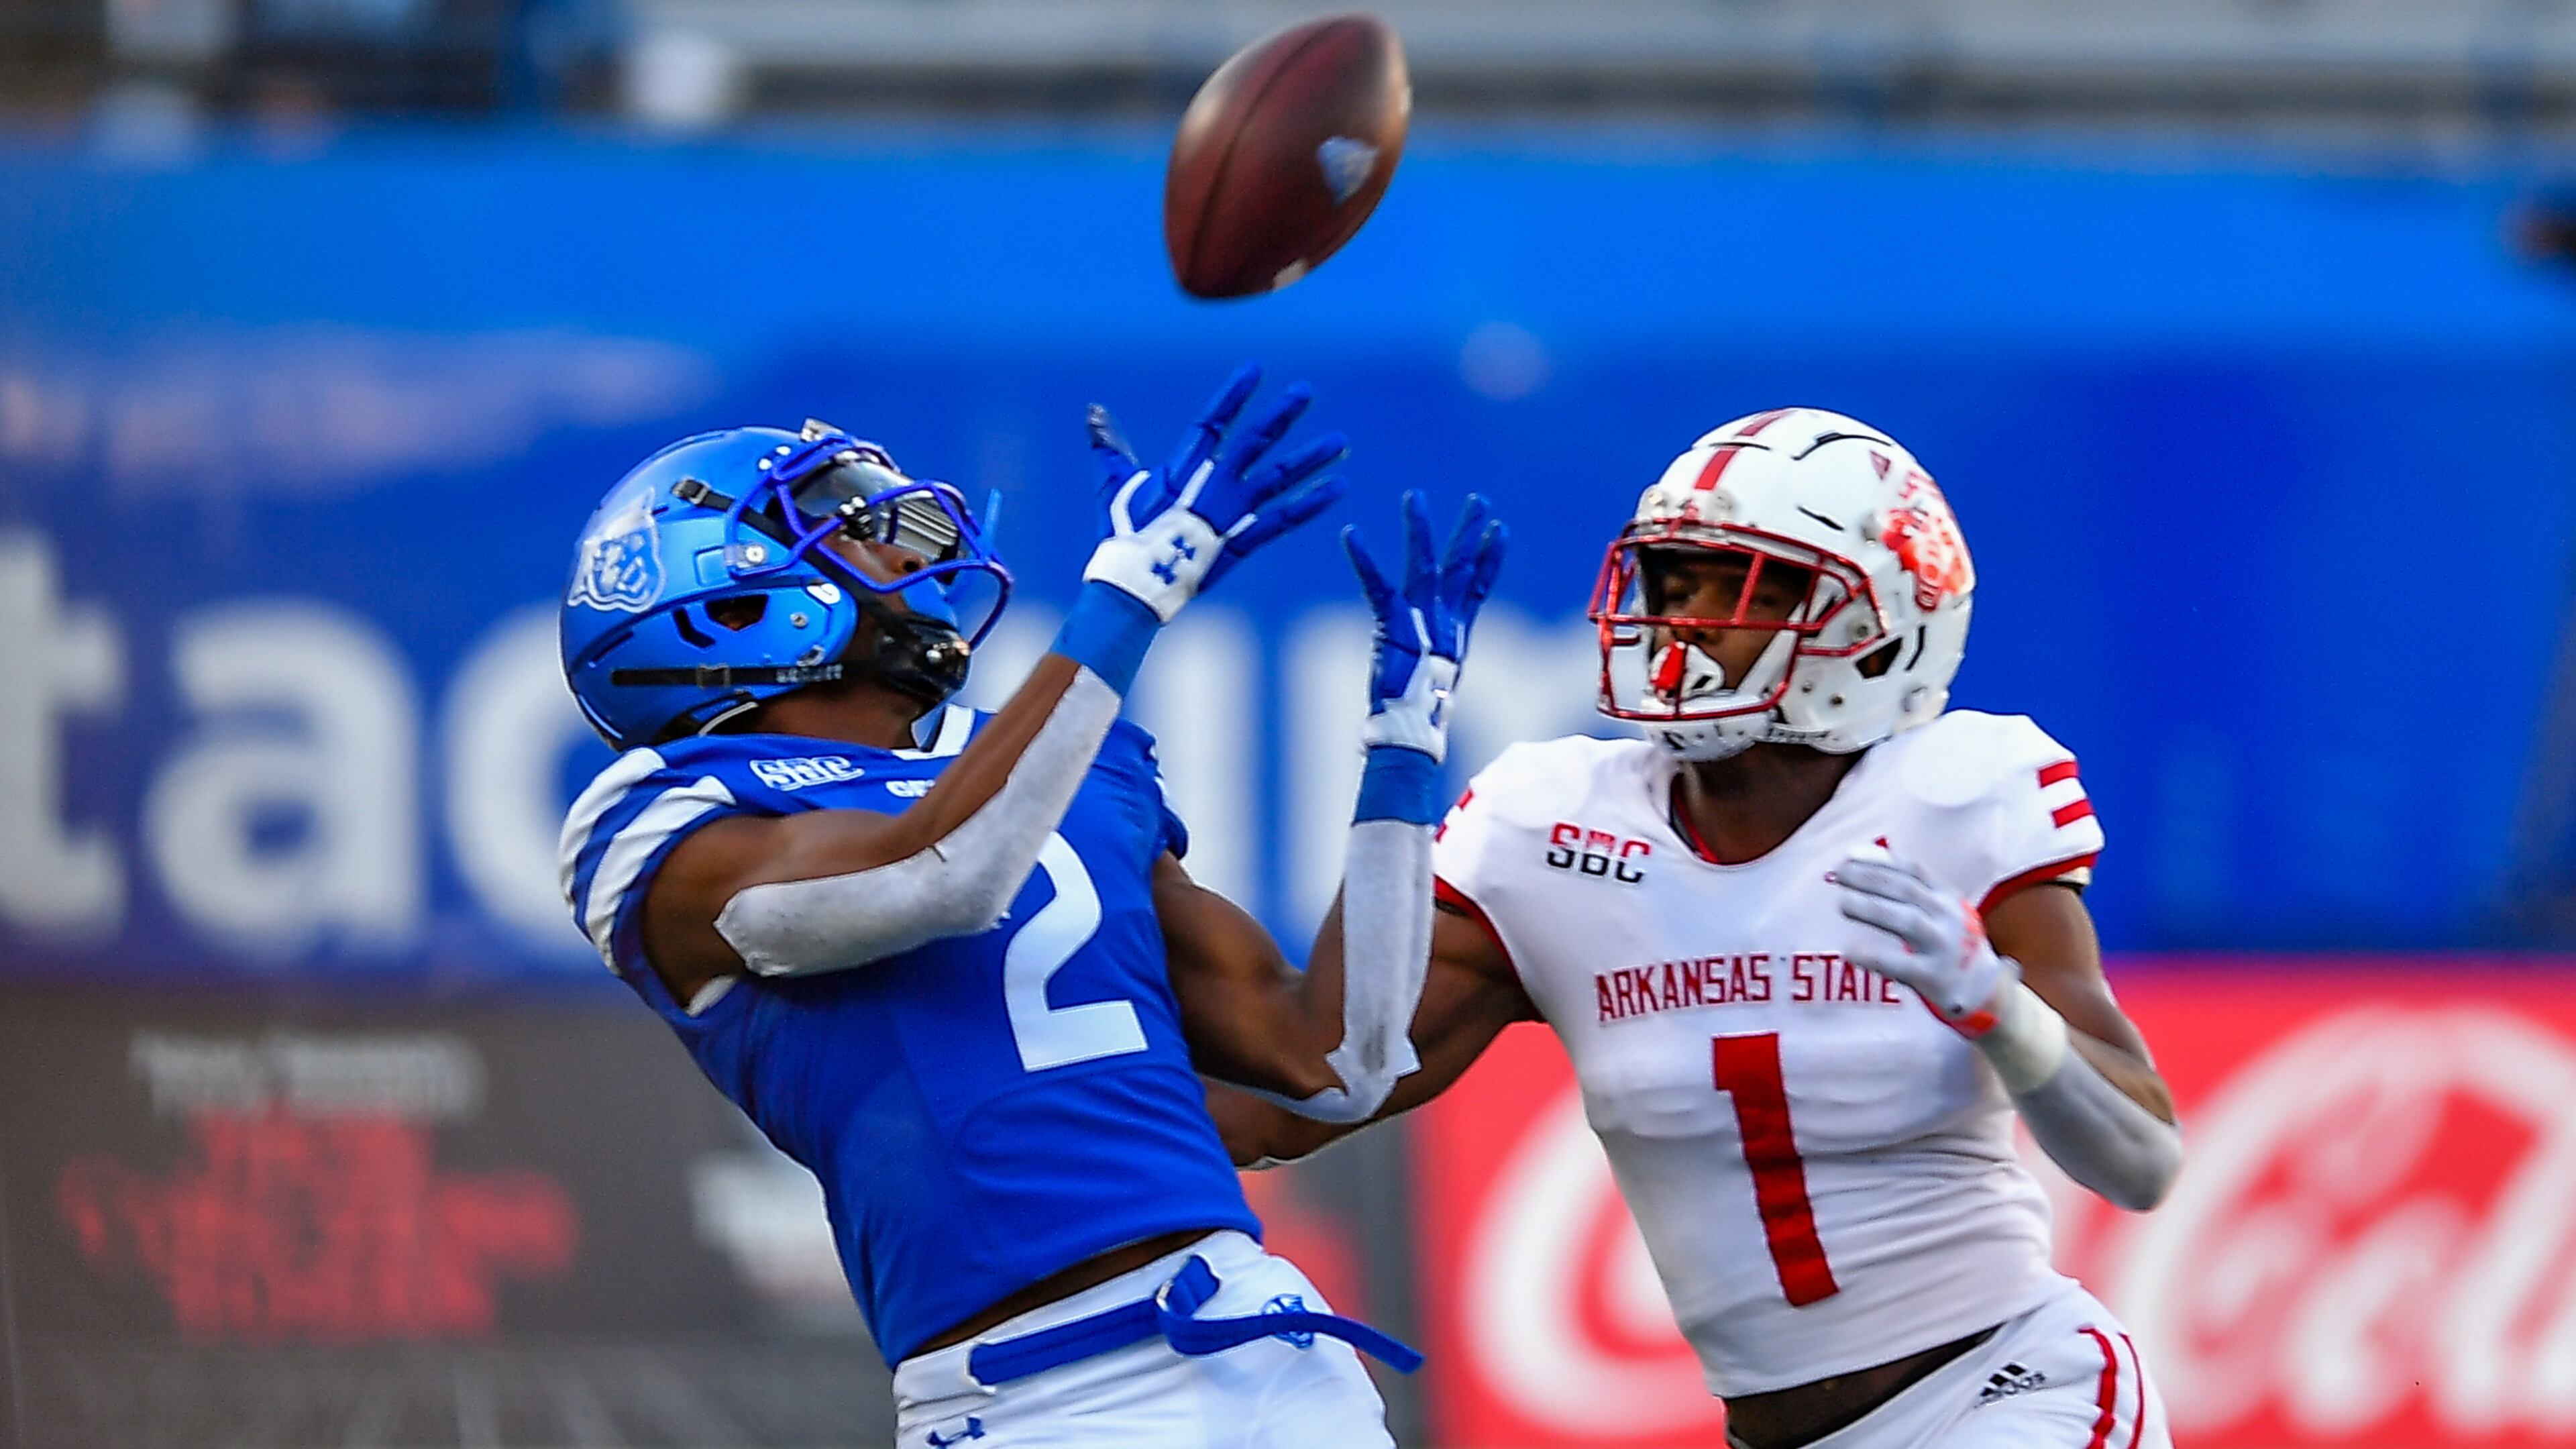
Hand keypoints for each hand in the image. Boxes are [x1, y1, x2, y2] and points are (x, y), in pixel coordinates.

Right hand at [1082, 364, 1347, 620]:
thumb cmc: (1120, 538)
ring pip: (1277, 478)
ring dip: (1310, 458)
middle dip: (1281, 415)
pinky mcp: (1243, 544)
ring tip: (1341, 441)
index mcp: (1181, 469)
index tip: (1254, 369)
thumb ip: (1110, 448)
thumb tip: (1093, 411)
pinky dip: (1312, 504)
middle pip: (1253, 442)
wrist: (1132, 588)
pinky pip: (1284, 520)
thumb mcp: (1114, 487)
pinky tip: (1338, 488)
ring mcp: (1229, 515)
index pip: (1212, 422)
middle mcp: (1210, 486)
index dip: (1233, 395)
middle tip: (1306, 391)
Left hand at [1343, 492, 1507, 761]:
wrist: (1410, 730)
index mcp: (1455, 633)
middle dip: (1469, 532)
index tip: (1501, 530)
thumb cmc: (1418, 716)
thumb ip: (1437, 670)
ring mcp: (1421, 619)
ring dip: (1419, 529)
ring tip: (1414, 497)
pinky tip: (1351, 534)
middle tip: (1478, 501)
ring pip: (1423, 564)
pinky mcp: (1394, 624)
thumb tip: (1439, 686)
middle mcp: (1443, 620)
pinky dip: (1363, 559)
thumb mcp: (1434, 685)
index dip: (1490, 558)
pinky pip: (1377, 584)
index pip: (1478, 586)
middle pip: (1460, 567)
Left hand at [1832, 849, 2010, 1033]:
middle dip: (1868, 878)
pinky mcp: (1934, 976)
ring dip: (1871, 908)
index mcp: (1947, 895)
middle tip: (1836, 875)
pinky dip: (1873, 956)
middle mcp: (1949, 916)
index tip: (1847, 855)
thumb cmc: (1947, 940)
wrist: (1983, 987)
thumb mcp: (1938, 908)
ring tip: (1842, 903)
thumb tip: (1854, 860)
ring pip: (1906, 920)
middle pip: (1906, 889)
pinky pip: (1900, 964)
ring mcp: (1943, 946)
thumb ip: (1905, 888)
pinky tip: (1849, 951)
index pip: (1913, 869)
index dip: (1879, 859)